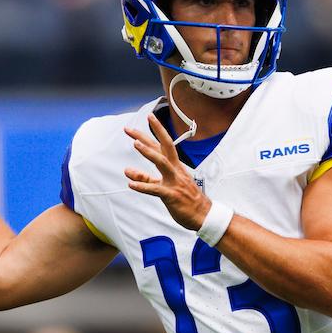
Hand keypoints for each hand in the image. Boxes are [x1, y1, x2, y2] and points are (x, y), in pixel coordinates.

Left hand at [124, 114, 210, 230]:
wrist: (204, 215)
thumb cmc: (186, 199)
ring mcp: (175, 182)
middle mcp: (175, 170)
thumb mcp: (164, 186)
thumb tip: (127, 171)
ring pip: (162, 163)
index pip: (163, 145)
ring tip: (135, 144)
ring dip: (149, 153)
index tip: (147, 118)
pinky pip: (157, 190)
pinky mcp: (172, 196)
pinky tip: (131, 185)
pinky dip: (143, 187)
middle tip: (130, 128)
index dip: (154, 131)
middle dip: (147, 136)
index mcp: (175, 166)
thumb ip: (145, 178)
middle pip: (163, 147)